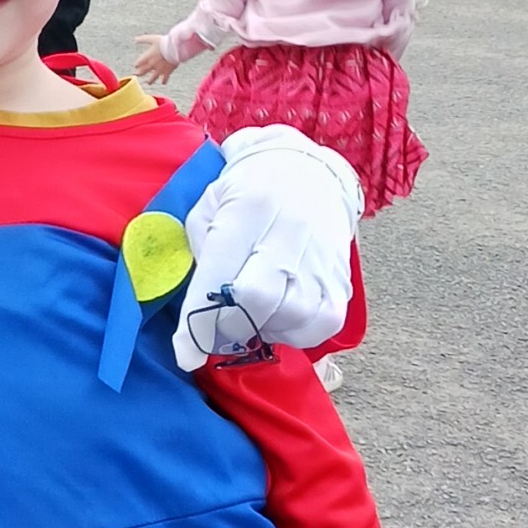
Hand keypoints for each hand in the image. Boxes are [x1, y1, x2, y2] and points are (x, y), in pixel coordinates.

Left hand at [130, 33, 176, 90]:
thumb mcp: (152, 38)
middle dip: (140, 73)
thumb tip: (135, 39)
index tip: (136, 66)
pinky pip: (164, 79)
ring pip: (152, 78)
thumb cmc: (164, 42)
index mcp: (148, 56)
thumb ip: (143, 39)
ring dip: (150, 81)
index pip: (139, 63)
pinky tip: (163, 82)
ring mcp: (159, 69)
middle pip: (143, 71)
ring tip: (149, 82)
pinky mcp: (167, 72)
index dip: (137, 64)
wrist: (175, 48)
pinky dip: (163, 81)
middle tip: (138, 75)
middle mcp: (152, 64)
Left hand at [174, 126, 360, 370]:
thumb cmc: (246, 195)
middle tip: (215, 327)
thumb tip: (196, 310)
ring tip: (251, 310)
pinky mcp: (341, 281)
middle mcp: (291, 233)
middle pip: (258, 300)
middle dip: (227, 327)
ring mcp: (321, 259)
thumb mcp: (207, 208)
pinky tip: (279, 315)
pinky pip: (318, 327)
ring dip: (261, 328)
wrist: (307, 173)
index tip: (186, 354)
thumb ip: (196, 253)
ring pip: (291, 319)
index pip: (220, 276)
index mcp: (249, 210)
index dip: (199, 322)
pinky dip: (293, 333)